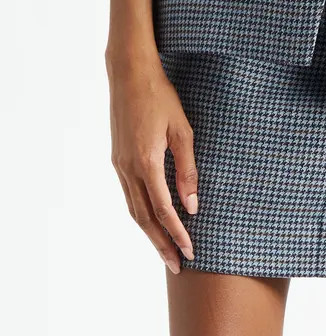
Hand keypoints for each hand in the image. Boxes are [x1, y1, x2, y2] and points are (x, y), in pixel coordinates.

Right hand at [106, 47, 198, 273]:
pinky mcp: (117, 158)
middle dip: (161, 244)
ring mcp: (120, 165)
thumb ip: (187, 168)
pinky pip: (129, 194)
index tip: (191, 250)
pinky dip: (141, 213)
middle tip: (177, 265)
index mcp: (147, 162)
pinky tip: (151, 219)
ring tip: (165, 250)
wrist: (129, 73)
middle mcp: (128, 168)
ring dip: (149, 233)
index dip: (178, 233)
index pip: (164, 209)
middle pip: (145, 218)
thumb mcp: (181, 129)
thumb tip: (193, 204)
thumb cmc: (160, 96)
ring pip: (134, 209)